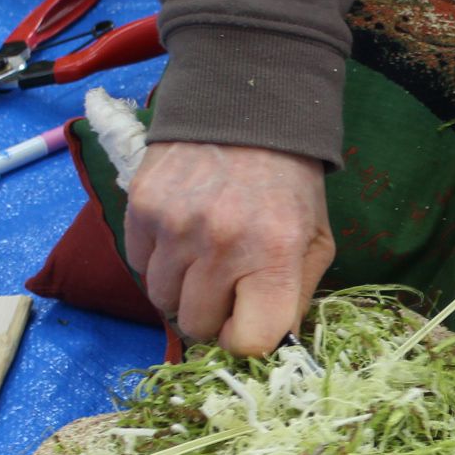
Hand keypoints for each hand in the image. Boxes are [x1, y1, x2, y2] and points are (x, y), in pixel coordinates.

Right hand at [124, 142, 334, 354]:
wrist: (246, 107)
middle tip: (226, 285)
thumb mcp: (315, 239)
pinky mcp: (141, 207)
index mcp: (274, 254)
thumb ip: (296, 297)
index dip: (246, 339)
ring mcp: (175, 225)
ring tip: (203, 257)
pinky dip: (158, 261)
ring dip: (181, 290)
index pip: (247, 342)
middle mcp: (221, 243)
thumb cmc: (289, 182)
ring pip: (162, 300)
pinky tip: (181, 234)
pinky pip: (138, 265)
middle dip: (212, 315)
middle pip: (197, 325)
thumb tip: (272, 348)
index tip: (247, 321)